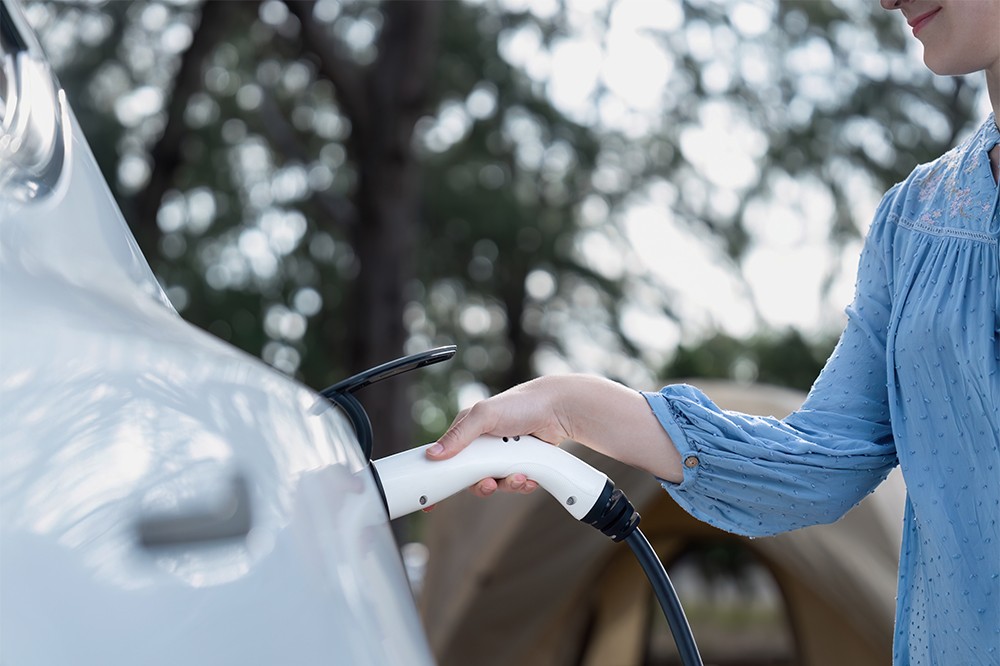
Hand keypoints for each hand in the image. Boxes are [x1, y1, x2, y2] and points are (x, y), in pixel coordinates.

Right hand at [424, 374, 682, 496]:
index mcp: (468, 432)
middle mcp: (483, 445)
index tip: (429, 504)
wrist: (559, 409)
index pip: (446, 458)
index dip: (439, 480)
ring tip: (520, 476)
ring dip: (507, 485)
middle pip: (472, 478)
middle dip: (482, 485)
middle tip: (489, 484)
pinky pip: (515, 484)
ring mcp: (502, 456)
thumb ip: (459, 436)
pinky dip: (522, 483)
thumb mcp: (484, 416)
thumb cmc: (520, 404)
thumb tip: (434, 455)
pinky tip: (530, 475)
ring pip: (496, 483)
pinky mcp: (521, 464)